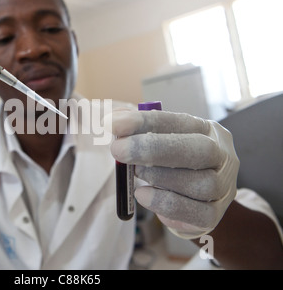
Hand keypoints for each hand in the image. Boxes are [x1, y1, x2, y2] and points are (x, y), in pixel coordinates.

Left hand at [107, 107, 238, 238]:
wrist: (192, 199)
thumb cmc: (171, 164)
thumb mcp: (156, 142)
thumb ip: (136, 132)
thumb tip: (113, 122)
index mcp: (206, 130)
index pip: (180, 121)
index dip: (147, 121)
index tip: (115, 123)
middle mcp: (221, 156)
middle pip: (199, 150)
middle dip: (154, 148)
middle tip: (118, 149)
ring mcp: (223, 187)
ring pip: (201, 184)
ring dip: (160, 177)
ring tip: (136, 173)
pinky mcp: (214, 214)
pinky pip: (197, 213)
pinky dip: (165, 204)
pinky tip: (142, 195)